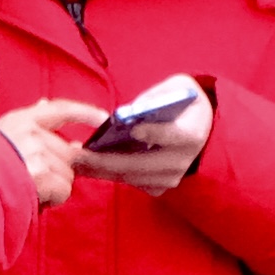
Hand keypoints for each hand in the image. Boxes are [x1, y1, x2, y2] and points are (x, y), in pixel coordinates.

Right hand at [0, 99, 103, 208]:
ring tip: (27, 189)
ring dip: (53, 187)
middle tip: (36, 181)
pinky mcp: (42, 175)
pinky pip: (62, 190)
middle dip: (58, 170)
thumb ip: (25, 123)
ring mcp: (37, 154)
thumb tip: (45, 103)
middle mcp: (31, 134)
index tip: (102, 118)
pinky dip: (51, 199)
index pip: (59, 110)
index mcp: (19, 121)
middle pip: (67, 152)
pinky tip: (32, 198)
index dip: (83, 113)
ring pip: (66, 174)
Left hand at [76, 89, 211, 193]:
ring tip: (74, 158)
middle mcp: (182, 160)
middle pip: (141, 164)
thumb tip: (130, 111)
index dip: (153, 133)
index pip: (173, 135)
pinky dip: (107, 174)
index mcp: (191, 134)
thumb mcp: (176, 88)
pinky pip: (129, 182)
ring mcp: (170, 177)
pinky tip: (86, 165)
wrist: (199, 127)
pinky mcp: (158, 186)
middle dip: (106, 159)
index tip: (133, 129)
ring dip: (100, 169)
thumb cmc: (182, 102)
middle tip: (79, 152)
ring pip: (130, 176)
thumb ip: (156, 96)